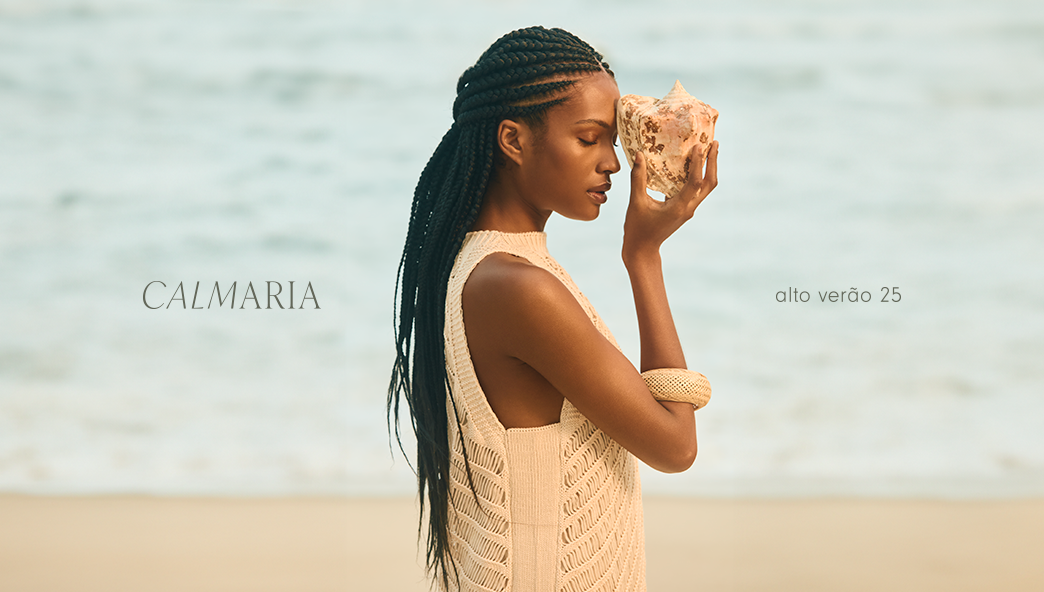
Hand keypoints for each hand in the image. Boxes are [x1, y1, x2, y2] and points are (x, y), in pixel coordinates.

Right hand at [622, 141, 718, 262]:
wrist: (643, 249)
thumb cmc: (637, 228)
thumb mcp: (636, 202)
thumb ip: (638, 178)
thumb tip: (639, 155)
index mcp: (679, 207)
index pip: (695, 182)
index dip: (699, 163)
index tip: (699, 146)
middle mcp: (688, 208)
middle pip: (709, 184)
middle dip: (713, 162)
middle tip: (714, 143)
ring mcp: (688, 209)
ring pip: (705, 187)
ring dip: (709, 168)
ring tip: (709, 150)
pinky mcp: (684, 210)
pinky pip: (696, 190)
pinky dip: (698, 176)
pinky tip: (692, 164)